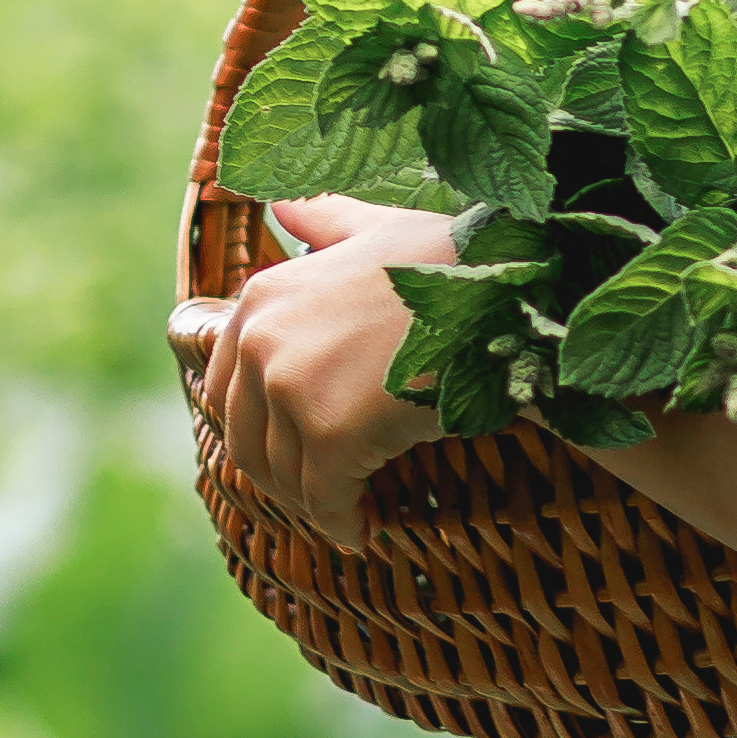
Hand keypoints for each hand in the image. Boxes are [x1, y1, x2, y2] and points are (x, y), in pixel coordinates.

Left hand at [202, 195, 457, 549]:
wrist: (507, 291)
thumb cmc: (457, 260)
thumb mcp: (382, 228)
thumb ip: (327, 221)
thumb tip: (283, 206)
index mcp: (264, 295)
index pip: (228, 386)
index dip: (260, 428)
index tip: (295, 451)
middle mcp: (264, 339)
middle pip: (246, 437)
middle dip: (280, 474)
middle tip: (322, 495)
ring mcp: (292, 386)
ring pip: (283, 474)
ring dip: (312, 502)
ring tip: (349, 512)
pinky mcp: (331, 432)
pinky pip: (325, 499)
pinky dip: (341, 522)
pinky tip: (363, 531)